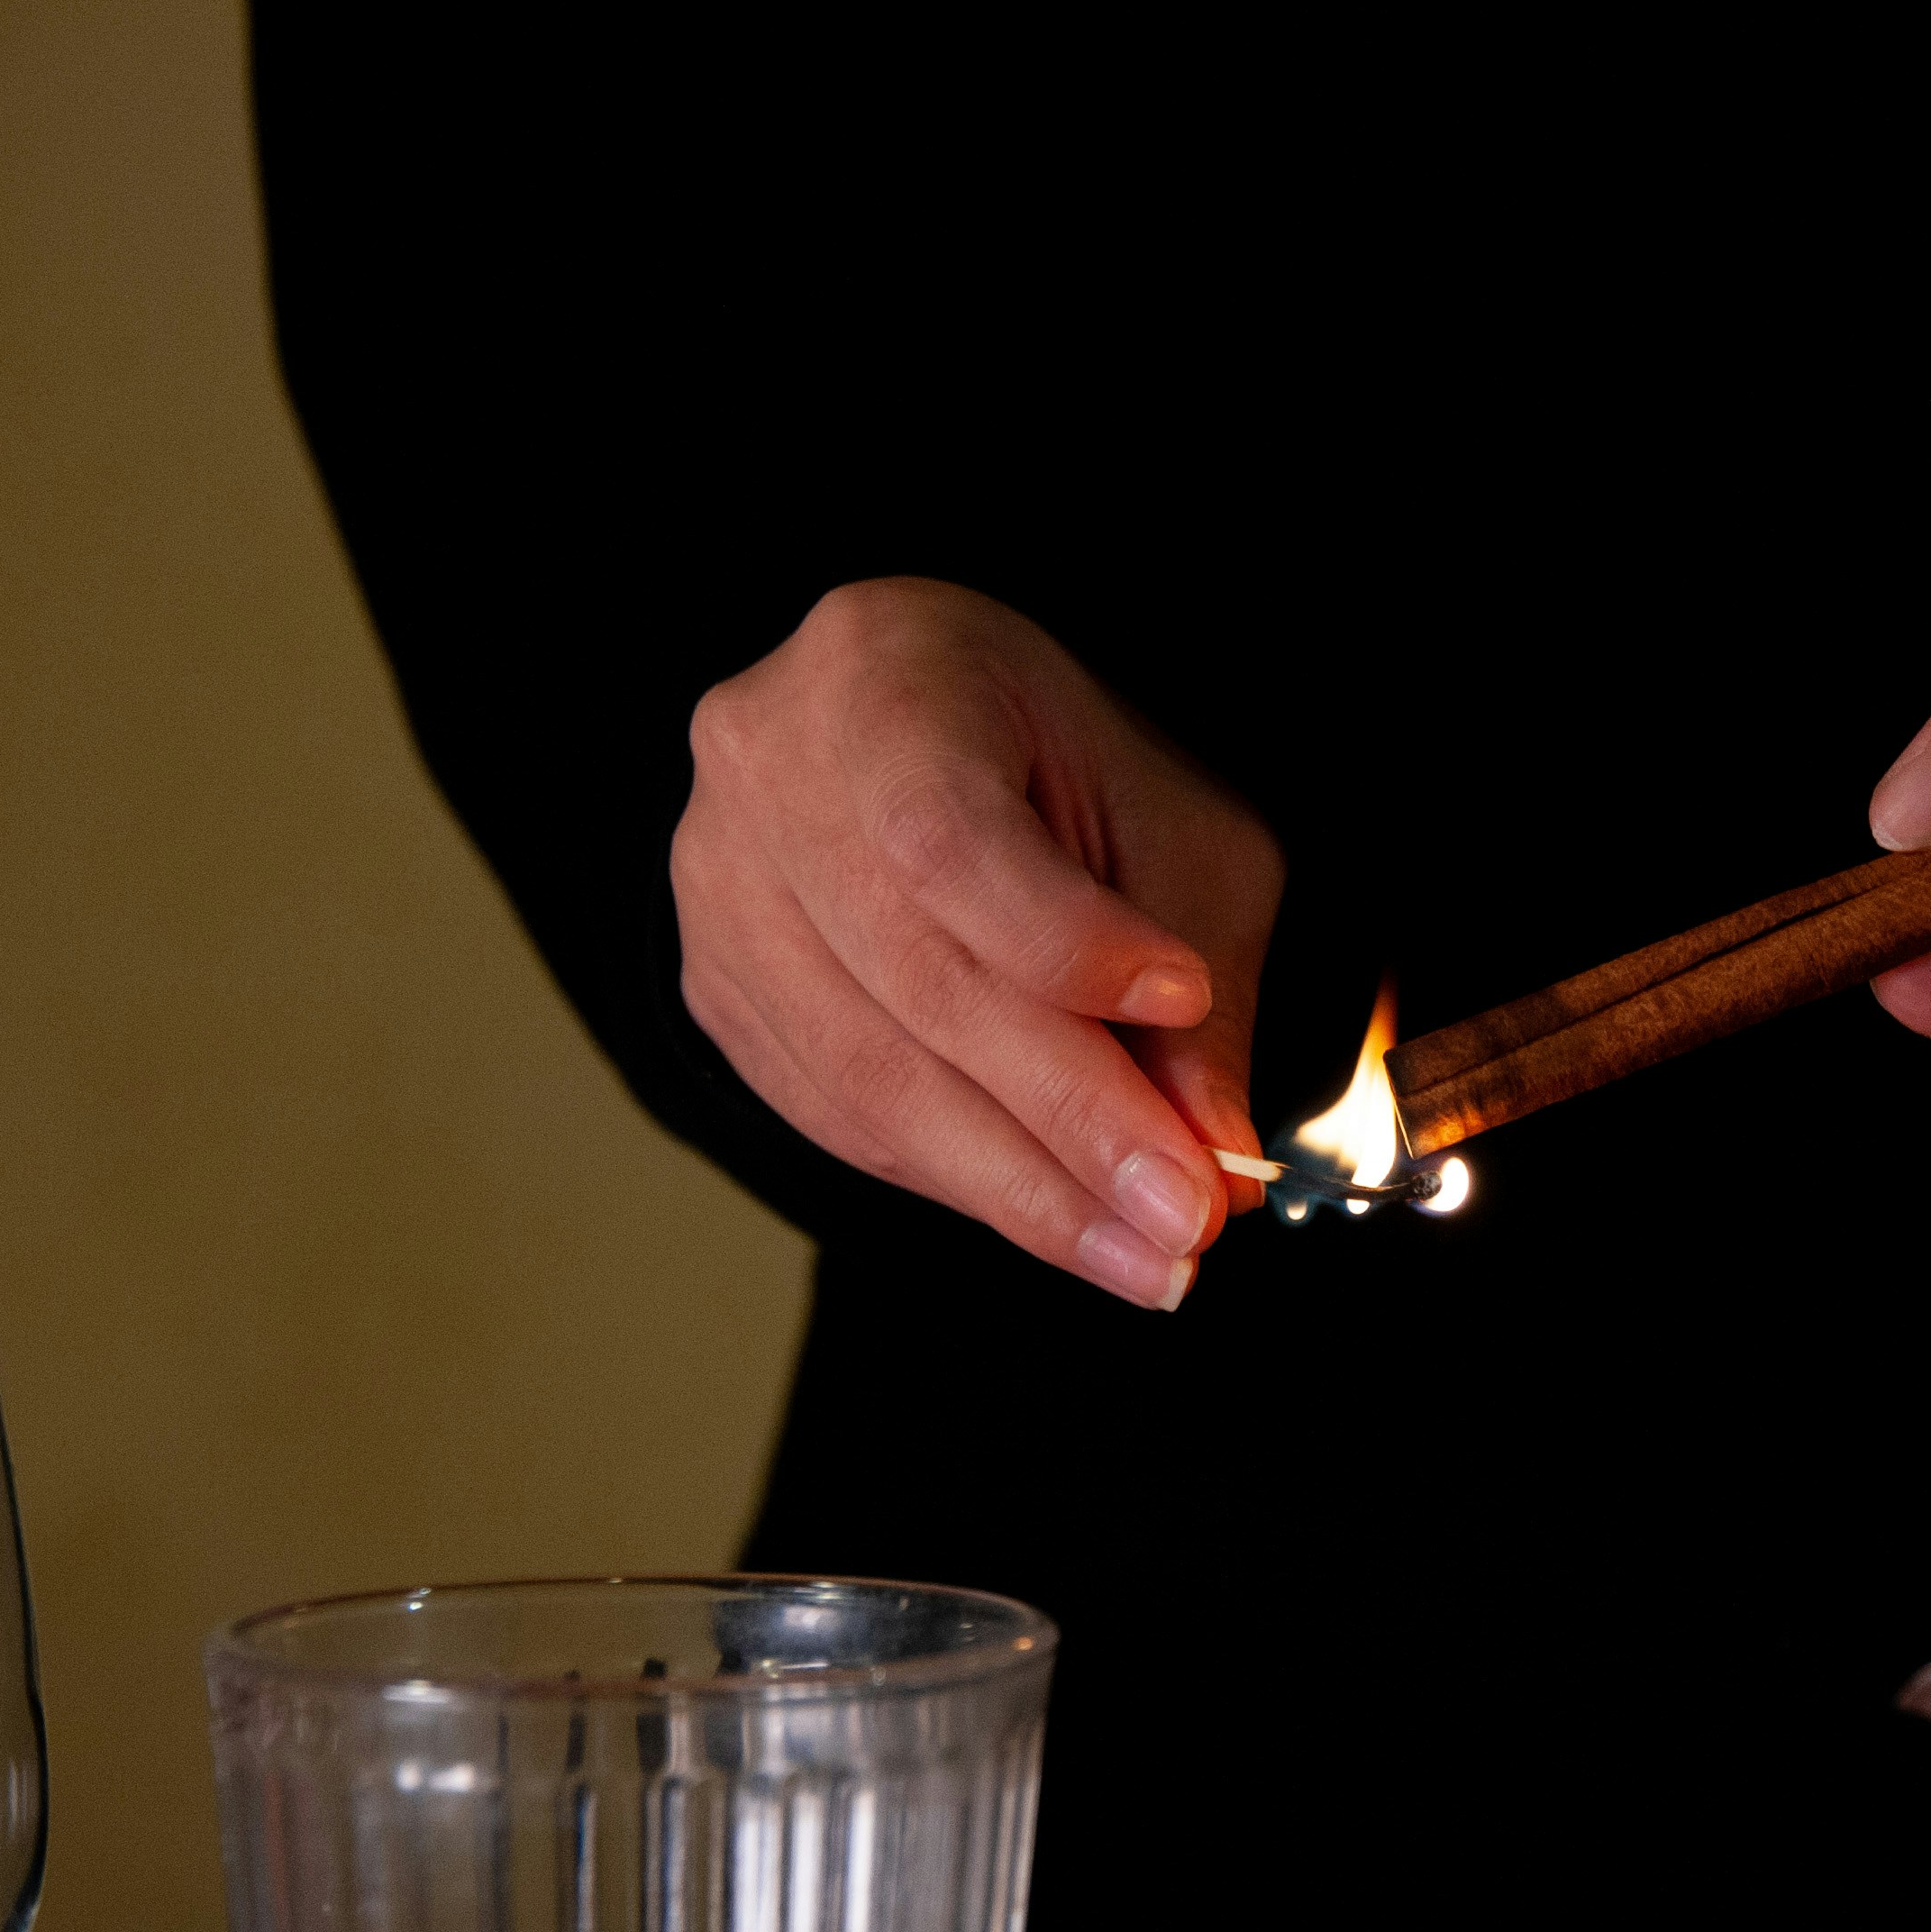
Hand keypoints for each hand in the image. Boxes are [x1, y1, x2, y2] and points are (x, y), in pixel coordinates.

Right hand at [673, 578, 1280, 1308]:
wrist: (937, 727)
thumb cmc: (1066, 762)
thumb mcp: (1172, 829)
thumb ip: (1196, 974)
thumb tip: (1216, 1148)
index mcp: (880, 677)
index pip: (949, 840)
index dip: (1065, 944)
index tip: (1184, 1010)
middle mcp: (765, 772)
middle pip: (915, 984)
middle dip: (1068, 1123)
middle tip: (1185, 1222)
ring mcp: (718, 886)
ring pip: (870, 1076)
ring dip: (1022, 1188)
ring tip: (1144, 1254)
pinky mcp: (715, 984)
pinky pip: (838, 1114)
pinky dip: (959, 1178)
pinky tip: (1056, 1218)